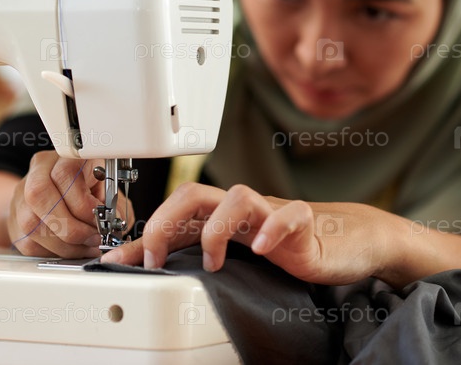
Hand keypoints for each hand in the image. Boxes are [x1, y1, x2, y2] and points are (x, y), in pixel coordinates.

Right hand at [7, 150, 134, 257]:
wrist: (54, 192)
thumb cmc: (85, 188)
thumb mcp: (105, 187)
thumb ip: (114, 203)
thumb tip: (116, 222)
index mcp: (63, 158)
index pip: (65, 175)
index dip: (84, 204)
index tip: (102, 220)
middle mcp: (37, 173)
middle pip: (40, 196)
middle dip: (72, 227)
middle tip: (94, 238)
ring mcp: (21, 197)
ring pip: (33, 224)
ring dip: (65, 244)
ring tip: (87, 246)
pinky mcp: (14, 222)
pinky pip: (29, 243)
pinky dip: (55, 252)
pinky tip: (72, 249)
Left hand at [100, 182, 388, 284]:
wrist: (343, 241)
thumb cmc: (286, 245)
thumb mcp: (234, 252)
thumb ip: (190, 256)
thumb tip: (141, 267)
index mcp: (222, 217)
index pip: (173, 214)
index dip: (142, 235)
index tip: (117, 264)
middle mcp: (241, 210)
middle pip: (195, 193)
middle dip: (166, 222)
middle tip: (157, 260)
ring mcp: (272, 212)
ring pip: (239, 196)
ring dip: (216, 229)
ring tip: (213, 263)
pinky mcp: (304, 223)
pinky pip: (289, 215)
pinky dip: (272, 229)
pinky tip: (261, 250)